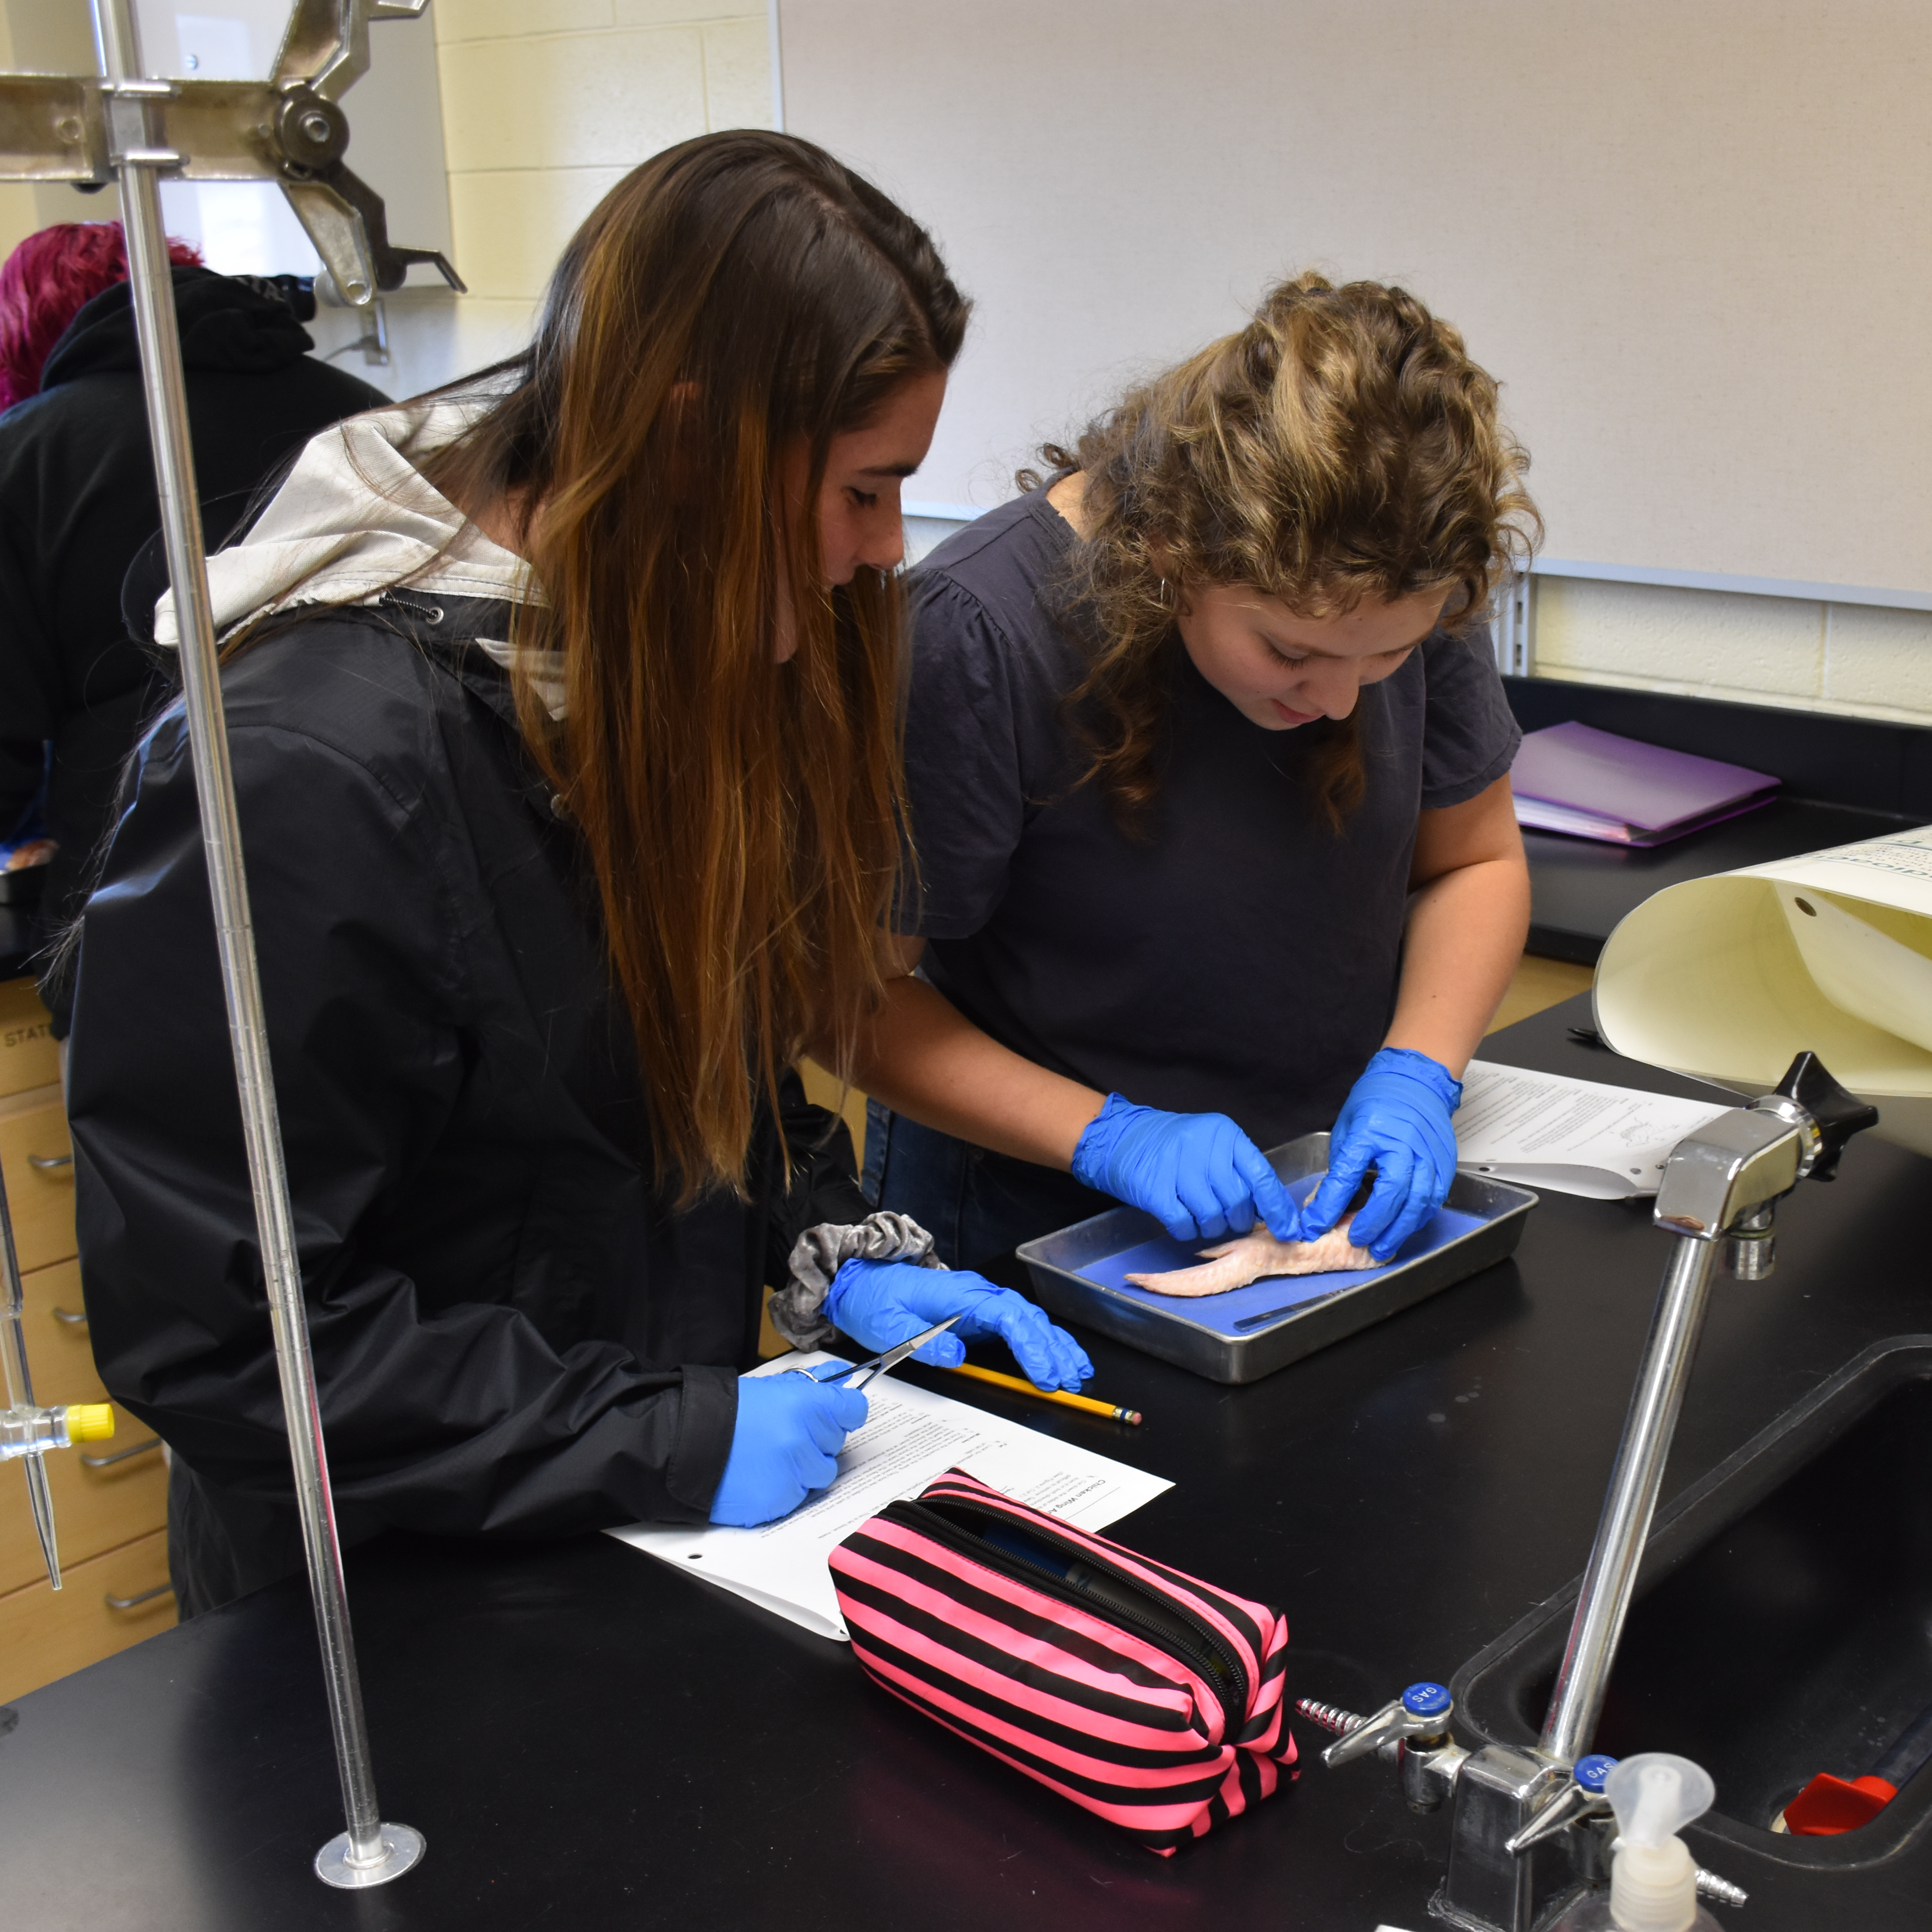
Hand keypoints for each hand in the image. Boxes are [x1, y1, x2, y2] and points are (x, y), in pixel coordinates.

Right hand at [708, 1373, 868, 1525]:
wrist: (685, 1444)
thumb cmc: (725, 1412)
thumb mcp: (770, 1387)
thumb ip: (811, 1383)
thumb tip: (842, 1376)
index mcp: (806, 1406)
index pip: (854, 1409)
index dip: (844, 1410)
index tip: (836, 1413)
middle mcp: (805, 1441)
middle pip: (837, 1443)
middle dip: (817, 1439)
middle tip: (785, 1433)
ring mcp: (793, 1475)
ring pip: (821, 1473)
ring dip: (805, 1467)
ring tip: (771, 1456)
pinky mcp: (780, 1502)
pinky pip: (798, 1496)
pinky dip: (785, 1488)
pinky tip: (760, 1475)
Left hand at [826, 1258, 1093, 1391]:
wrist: (863, 1282)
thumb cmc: (876, 1301)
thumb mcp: (889, 1326)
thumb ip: (924, 1342)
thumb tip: (956, 1356)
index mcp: (959, 1295)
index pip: (1006, 1317)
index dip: (1030, 1345)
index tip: (1044, 1373)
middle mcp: (977, 1295)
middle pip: (1027, 1318)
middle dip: (1053, 1350)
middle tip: (1071, 1380)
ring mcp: (981, 1304)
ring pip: (1029, 1321)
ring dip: (1055, 1345)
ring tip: (1078, 1371)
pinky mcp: (980, 1315)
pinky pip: (1019, 1326)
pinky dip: (1042, 1341)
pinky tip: (1059, 1358)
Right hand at [1070, 1094, 1299, 1243]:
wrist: (1124, 1139)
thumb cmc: (1174, 1145)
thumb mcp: (1212, 1143)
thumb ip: (1240, 1169)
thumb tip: (1271, 1212)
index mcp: (1225, 1134)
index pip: (1262, 1176)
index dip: (1277, 1209)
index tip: (1288, 1230)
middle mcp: (1204, 1149)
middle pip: (1238, 1202)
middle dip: (1237, 1218)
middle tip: (1224, 1214)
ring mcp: (1179, 1170)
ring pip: (1214, 1218)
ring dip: (1210, 1226)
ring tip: (1198, 1213)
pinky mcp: (1156, 1191)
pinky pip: (1185, 1226)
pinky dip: (1187, 1231)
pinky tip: (1181, 1218)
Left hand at [1302, 1048, 1461, 1262]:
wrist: (1415, 1081)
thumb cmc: (1379, 1100)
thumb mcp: (1348, 1126)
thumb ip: (1342, 1164)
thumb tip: (1330, 1201)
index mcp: (1370, 1132)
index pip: (1347, 1175)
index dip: (1329, 1205)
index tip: (1314, 1225)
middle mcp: (1403, 1145)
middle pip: (1390, 1195)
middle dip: (1372, 1224)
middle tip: (1357, 1242)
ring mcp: (1428, 1155)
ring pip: (1416, 1203)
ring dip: (1398, 1231)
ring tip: (1381, 1247)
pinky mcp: (1444, 1163)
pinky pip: (1433, 1199)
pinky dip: (1418, 1218)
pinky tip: (1404, 1228)